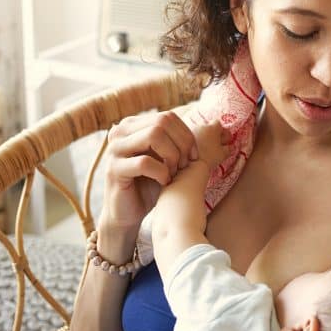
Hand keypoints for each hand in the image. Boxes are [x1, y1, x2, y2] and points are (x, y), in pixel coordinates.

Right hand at [98, 111, 196, 257]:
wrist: (128, 213)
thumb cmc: (150, 184)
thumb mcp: (165, 158)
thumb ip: (176, 140)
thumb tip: (216, 125)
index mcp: (132, 125)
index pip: (167, 117)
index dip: (186, 135)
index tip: (192, 156)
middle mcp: (120, 132)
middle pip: (162, 122)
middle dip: (180, 144)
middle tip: (183, 165)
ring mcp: (115, 149)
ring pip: (153, 135)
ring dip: (171, 156)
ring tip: (174, 173)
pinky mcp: (114, 170)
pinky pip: (145, 162)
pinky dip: (161, 172)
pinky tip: (164, 183)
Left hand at [192, 121, 231, 169]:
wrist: (191, 163)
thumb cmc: (210, 157)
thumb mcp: (223, 154)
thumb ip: (228, 148)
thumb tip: (230, 146)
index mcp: (213, 128)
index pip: (219, 124)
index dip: (222, 131)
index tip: (223, 139)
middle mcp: (202, 126)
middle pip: (209, 127)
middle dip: (212, 134)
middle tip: (215, 144)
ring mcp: (192, 130)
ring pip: (200, 132)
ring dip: (203, 138)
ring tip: (205, 149)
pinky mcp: (184, 137)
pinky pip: (192, 137)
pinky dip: (195, 142)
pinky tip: (197, 151)